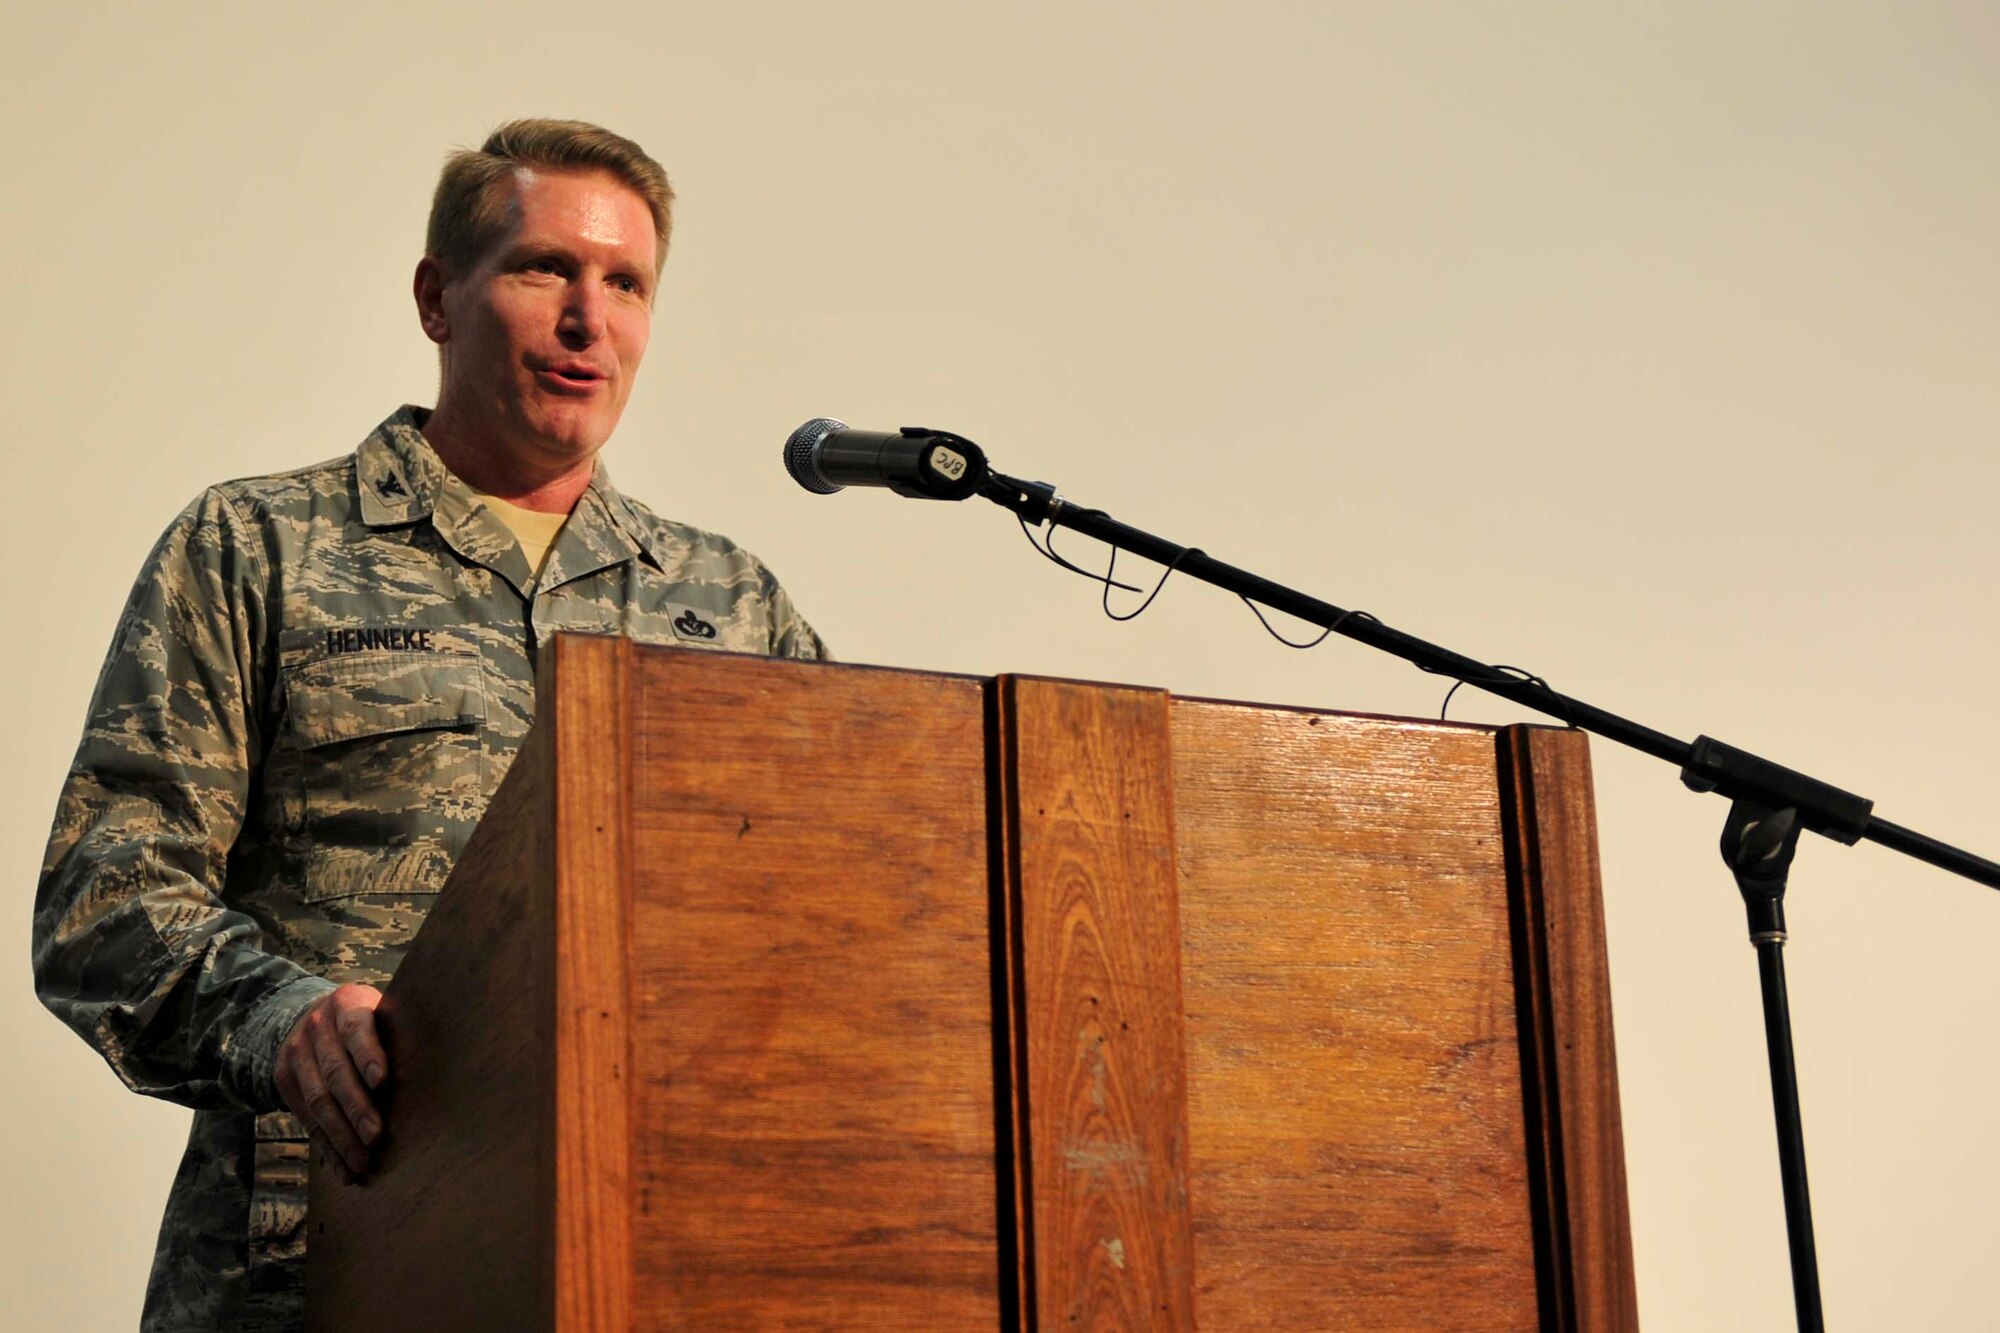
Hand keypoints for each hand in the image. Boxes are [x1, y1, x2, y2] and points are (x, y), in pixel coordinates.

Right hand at [275, 983, 387, 1183]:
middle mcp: (316, 1027)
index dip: (369, 1054)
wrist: (309, 1015)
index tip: (382, 1081)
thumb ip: (397, 1032)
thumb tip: (437, 1070)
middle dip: (356, 1107)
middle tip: (375, 1135)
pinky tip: (343, 1168)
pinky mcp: (284, 1080)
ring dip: (340, 1135)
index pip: (356, 1029)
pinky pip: (305, 1118)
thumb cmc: (365, 1019)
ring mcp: (296, 1053)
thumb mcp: (378, 1011)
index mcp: (346, 1004)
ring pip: (318, 1100)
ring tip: (361, 1161)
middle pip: (336, 1071)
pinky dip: (326, 1146)